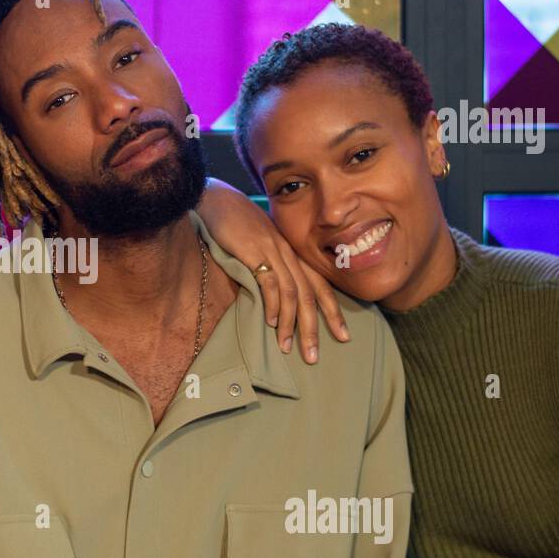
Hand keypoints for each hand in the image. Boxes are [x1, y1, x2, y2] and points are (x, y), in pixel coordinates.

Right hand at [197, 178, 349, 362]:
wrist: (217, 200)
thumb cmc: (235, 224)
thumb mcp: (259, 245)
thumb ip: (269, 266)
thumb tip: (272, 295)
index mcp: (293, 253)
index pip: (319, 286)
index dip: (332, 313)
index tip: (342, 336)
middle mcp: (289, 254)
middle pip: (310, 295)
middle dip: (315, 328)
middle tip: (314, 356)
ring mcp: (274, 252)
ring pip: (292, 294)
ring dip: (291, 324)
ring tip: (288, 347)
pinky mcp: (256, 252)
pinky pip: (270, 283)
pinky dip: (273, 305)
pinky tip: (272, 322)